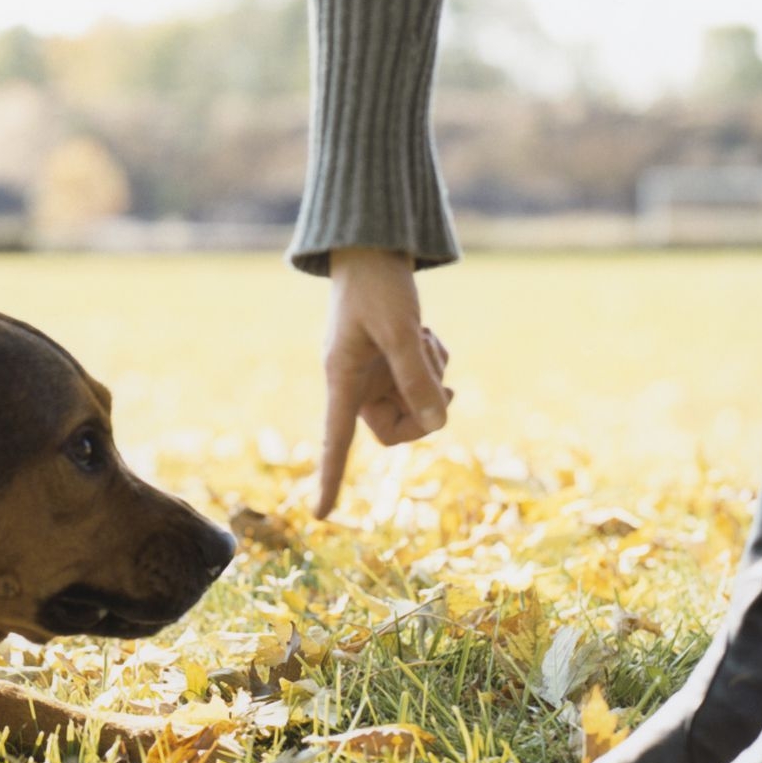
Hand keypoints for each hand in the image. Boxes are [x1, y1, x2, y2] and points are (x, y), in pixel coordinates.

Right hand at [316, 248, 451, 518]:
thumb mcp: (400, 331)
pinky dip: (431, 362)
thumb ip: (418, 378)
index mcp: (342, 379)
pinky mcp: (390, 361)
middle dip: (424, 405)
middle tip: (439, 378)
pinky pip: (421, 381)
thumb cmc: (378, 286)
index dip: (331, 478)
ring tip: (424, 338)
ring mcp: (374, 373)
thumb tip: (439, 425)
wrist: (373, 247)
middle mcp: (356, 383)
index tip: (322, 514)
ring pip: (415, 403)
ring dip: (431, 376)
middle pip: (397, 427)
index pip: (335, 440)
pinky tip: (424, 334)